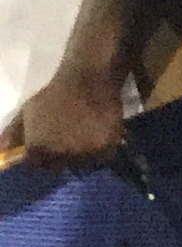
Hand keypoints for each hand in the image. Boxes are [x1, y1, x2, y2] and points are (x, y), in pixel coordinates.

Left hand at [6, 63, 128, 169]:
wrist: (86, 79)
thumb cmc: (54, 95)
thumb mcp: (27, 112)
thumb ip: (12, 133)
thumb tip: (1, 152)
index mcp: (38, 147)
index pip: (37, 167)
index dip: (42, 158)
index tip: (49, 150)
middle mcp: (59, 154)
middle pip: (60, 167)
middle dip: (62, 158)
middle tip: (68, 144)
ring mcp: (84, 152)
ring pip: (82, 164)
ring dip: (82, 156)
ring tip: (84, 140)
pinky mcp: (106, 147)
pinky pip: (102, 158)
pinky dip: (101, 151)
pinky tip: (98, 137)